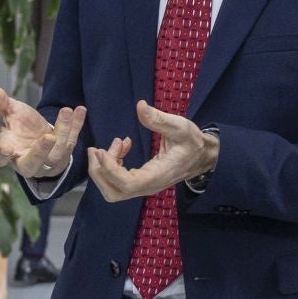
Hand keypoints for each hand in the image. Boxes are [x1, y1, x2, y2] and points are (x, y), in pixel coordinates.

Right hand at [0, 80, 86, 180]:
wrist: (40, 135)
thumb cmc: (21, 126)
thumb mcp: (9, 111)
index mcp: (8, 152)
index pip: (0, 158)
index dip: (2, 155)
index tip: (5, 149)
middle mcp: (27, 161)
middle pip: (31, 164)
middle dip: (40, 152)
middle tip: (48, 138)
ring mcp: (47, 162)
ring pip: (56, 152)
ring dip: (62, 131)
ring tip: (65, 110)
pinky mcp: (64, 156)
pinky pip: (72, 142)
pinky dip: (76, 126)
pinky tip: (80, 110)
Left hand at [85, 101, 218, 202]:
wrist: (201, 156)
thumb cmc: (192, 142)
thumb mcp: (179, 126)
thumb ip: (159, 119)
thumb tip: (140, 106)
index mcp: (157, 176)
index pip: (127, 183)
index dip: (110, 170)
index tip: (101, 150)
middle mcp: (148, 187)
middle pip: (113, 193)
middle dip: (99, 172)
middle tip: (96, 149)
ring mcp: (143, 186)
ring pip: (112, 189)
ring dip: (104, 169)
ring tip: (111, 145)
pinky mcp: (140, 181)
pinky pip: (118, 181)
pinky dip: (112, 165)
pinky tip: (122, 146)